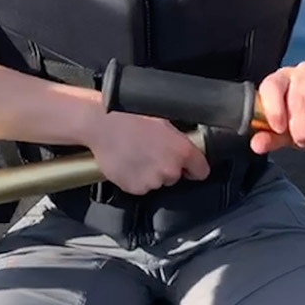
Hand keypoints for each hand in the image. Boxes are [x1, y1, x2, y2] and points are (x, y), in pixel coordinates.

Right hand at [85, 112, 209, 195]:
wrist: (102, 124)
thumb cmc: (130, 116)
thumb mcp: (163, 120)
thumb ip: (177, 138)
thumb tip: (183, 145)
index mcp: (182, 151)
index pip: (201, 171)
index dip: (194, 168)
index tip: (189, 167)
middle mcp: (170, 169)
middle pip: (176, 176)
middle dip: (166, 166)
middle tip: (152, 151)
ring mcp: (152, 181)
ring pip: (157, 181)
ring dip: (150, 173)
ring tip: (137, 154)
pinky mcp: (134, 188)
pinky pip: (140, 186)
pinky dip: (135, 178)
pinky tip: (128, 162)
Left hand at [249, 62, 304, 155]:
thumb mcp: (287, 131)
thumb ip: (270, 137)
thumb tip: (256, 145)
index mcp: (281, 79)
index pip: (271, 86)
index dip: (274, 109)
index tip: (280, 130)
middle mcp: (302, 71)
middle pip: (298, 99)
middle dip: (301, 129)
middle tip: (304, 144)